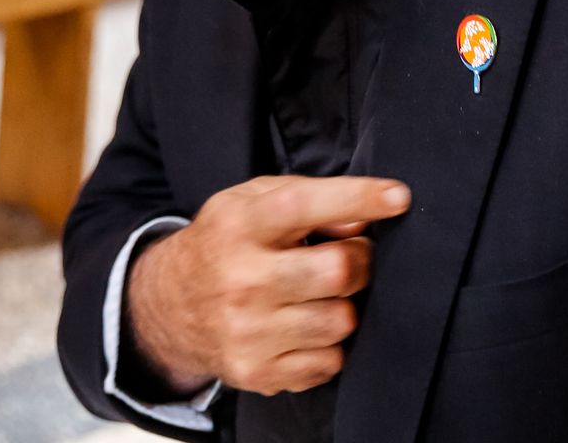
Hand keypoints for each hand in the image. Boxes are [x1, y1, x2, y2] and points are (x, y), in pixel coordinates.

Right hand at [125, 176, 412, 396]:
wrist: (169, 305)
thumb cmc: (227, 243)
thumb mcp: (253, 202)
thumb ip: (306, 197)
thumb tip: (362, 221)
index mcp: (239, 225)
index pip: (304, 206)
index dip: (358, 199)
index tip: (397, 197)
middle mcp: (240, 279)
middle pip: (338, 271)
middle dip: (360, 260)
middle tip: (351, 256)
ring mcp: (247, 331)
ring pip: (342, 320)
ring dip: (345, 304)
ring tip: (322, 293)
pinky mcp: (256, 371)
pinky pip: (330, 361)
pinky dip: (330, 344)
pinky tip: (306, 326)